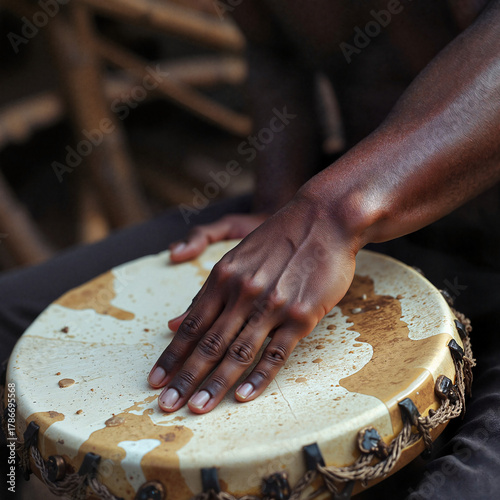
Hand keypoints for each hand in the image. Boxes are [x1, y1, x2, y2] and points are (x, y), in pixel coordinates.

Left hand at [148, 197, 356, 413]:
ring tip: (197, 408)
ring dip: (215, 383)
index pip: (191, 325)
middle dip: (185, 377)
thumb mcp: (236, 257)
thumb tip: (175, 322)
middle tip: (165, 405)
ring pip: (238, 352)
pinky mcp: (302, 315)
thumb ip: (207, 293)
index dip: (172, 355)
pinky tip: (243, 396)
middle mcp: (243, 293)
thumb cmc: (278, 238)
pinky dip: (258, 377)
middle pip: (209, 343)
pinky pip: (276, 352)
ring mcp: (273, 305)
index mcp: (224, 277)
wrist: (324, 220)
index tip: (155, 380)